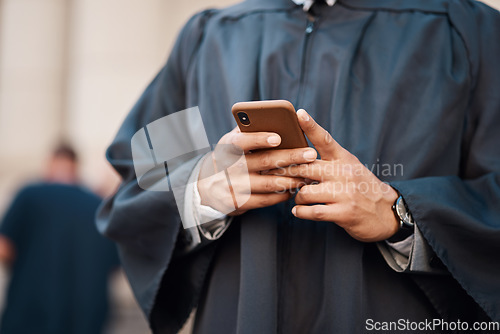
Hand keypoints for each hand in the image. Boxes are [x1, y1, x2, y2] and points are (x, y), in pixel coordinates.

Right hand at [198, 127, 316, 215]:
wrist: (208, 188)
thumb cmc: (231, 157)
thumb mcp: (232, 142)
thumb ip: (249, 131)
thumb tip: (275, 118)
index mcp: (228, 147)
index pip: (242, 141)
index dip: (259, 139)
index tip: (279, 138)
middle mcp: (229, 167)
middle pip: (263, 161)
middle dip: (290, 157)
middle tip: (311, 154)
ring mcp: (234, 187)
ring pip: (268, 183)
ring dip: (291, 178)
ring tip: (308, 173)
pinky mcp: (239, 203)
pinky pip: (266, 200)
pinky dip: (282, 194)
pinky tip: (294, 188)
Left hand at [269, 109, 398, 241]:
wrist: (387, 212)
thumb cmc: (361, 187)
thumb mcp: (350, 167)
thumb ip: (328, 161)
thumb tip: (298, 157)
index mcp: (344, 159)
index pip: (325, 139)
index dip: (311, 126)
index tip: (299, 113)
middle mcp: (344, 173)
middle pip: (305, 167)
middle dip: (286, 171)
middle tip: (273, 172)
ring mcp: (345, 194)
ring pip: (305, 192)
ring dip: (296, 196)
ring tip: (297, 197)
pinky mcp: (344, 213)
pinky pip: (313, 212)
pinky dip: (301, 212)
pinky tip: (297, 211)